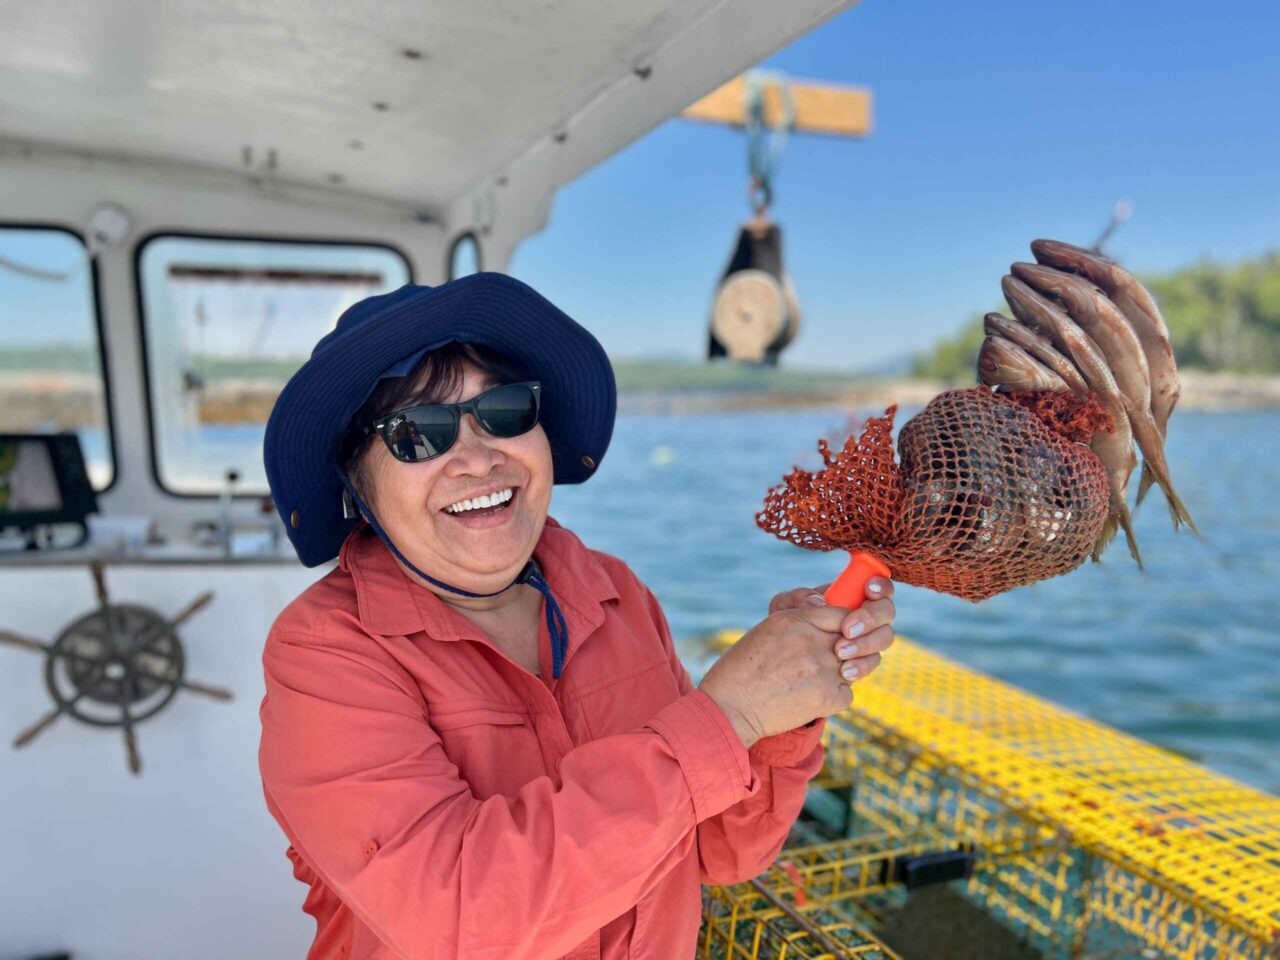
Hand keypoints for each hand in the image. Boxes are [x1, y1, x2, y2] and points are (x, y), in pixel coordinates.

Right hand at [698, 578, 895, 748]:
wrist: (730, 708)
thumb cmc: (741, 669)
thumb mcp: (768, 631)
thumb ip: (802, 624)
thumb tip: (829, 623)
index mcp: (796, 620)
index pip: (842, 614)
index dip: (843, 626)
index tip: (838, 635)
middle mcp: (814, 641)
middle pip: (853, 640)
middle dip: (845, 651)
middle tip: (824, 663)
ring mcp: (824, 669)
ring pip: (853, 667)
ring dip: (840, 674)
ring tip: (813, 682)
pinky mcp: (829, 697)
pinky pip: (847, 693)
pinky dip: (833, 698)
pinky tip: (810, 698)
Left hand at [768, 578, 894, 685]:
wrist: (780, 660)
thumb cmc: (786, 625)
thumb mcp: (785, 607)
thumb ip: (799, 598)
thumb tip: (820, 602)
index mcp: (852, 595)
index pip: (878, 585)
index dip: (881, 586)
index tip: (869, 590)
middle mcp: (866, 616)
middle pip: (886, 611)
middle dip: (870, 618)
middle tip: (847, 629)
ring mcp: (867, 640)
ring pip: (884, 638)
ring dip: (865, 644)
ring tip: (839, 653)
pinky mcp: (862, 662)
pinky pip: (872, 662)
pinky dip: (861, 667)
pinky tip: (844, 672)